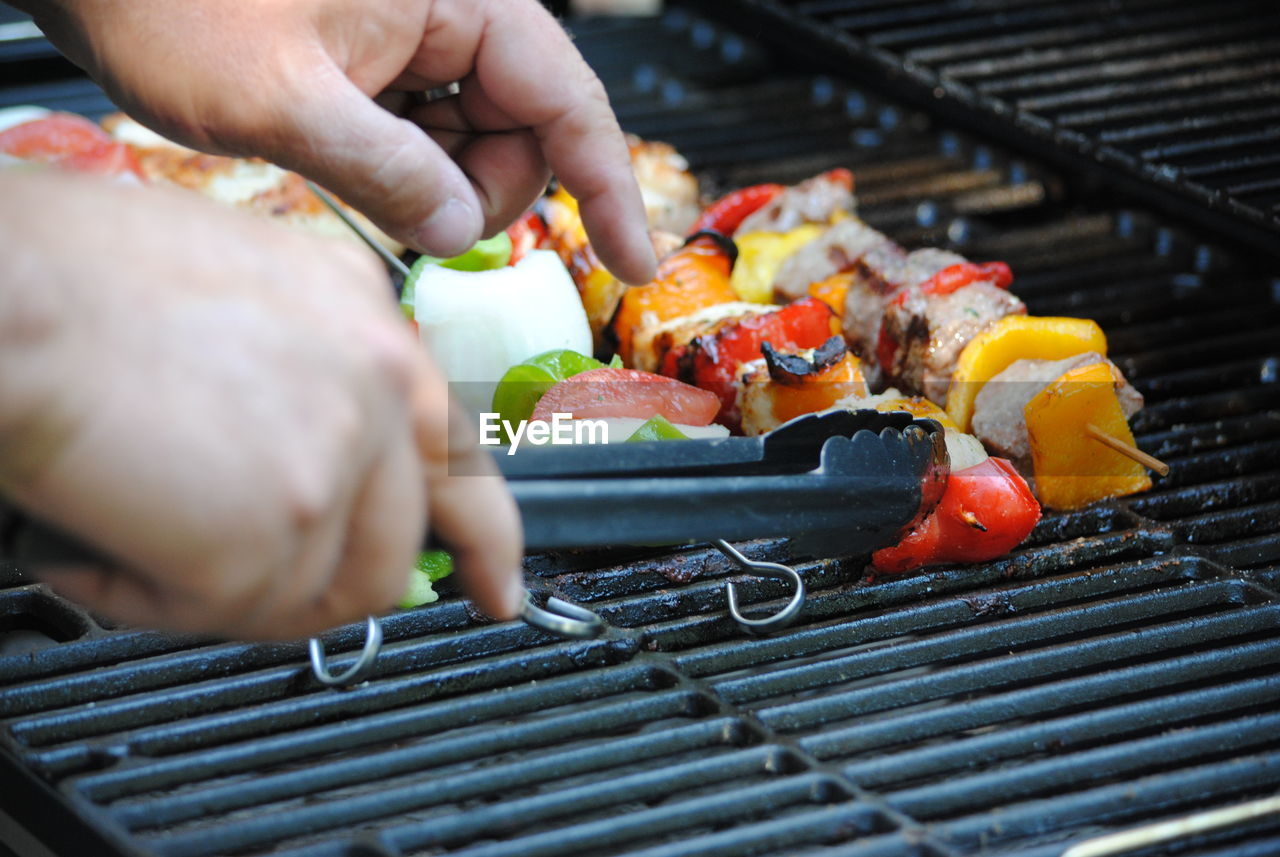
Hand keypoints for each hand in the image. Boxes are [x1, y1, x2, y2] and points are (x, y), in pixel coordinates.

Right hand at [0, 170, 523, 639]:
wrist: (3, 293)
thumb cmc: (67, 274)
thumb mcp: (232, 286)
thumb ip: (304, 372)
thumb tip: (308, 457)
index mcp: (368, 319)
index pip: (454, 451)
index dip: (485, 537)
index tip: (495, 585)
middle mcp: (376, 380)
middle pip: (396, 543)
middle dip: (324, 588)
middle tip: (253, 592)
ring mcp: (337, 455)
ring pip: (318, 593)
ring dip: (224, 591)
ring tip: (140, 541)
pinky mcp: (275, 526)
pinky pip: (227, 612)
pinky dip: (148, 596)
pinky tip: (97, 542)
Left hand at [20, 0, 656, 283]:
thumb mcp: (284, 101)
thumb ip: (391, 174)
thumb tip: (462, 230)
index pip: (571, 102)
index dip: (610, 190)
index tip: (638, 262)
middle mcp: (452, 7)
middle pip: (527, 128)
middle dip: (481, 186)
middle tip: (405, 202)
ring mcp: (418, 29)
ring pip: (477, 136)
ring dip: (431, 177)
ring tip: (344, 155)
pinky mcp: (384, 53)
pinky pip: (428, 128)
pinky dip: (401, 161)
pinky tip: (343, 147)